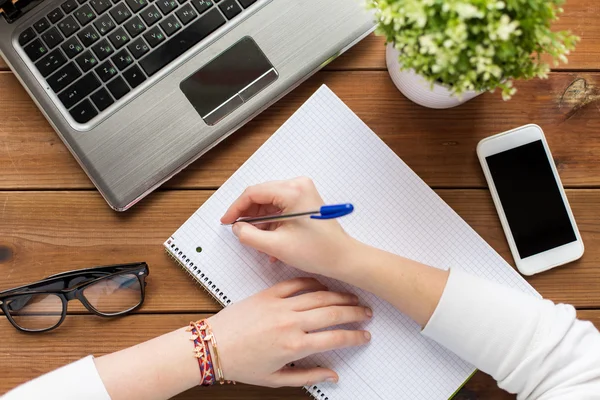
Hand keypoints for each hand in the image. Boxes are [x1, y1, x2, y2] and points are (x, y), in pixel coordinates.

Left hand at [207, 277, 371, 386]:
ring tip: (352, 298)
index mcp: (294, 346)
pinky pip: (296, 283)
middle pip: (333, 313)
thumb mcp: (276, 378)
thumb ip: (308, 376)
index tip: (365, 335)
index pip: (336, 338)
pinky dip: (313, 282)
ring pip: (319, 296)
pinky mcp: (268, 294)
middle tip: (366, 313)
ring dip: (339, 296)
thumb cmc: (241, 364)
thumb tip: (332, 376)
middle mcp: (291, 323)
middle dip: (355, 312)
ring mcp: (280, 305)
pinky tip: (323, 285)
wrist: (212, 346)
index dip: (356, 336)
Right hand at [220, 177, 354, 276]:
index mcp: (292, 191)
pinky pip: (280, 208)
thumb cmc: (318, 251)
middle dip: (248, 215)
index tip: (226, 221)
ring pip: (269, 203)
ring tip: (257, 241)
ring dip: (260, 222)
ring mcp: (303, 192)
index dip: (236, 208)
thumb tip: (237, 227)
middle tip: (238, 231)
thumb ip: (250, 236)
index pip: (253, 193)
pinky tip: (269, 242)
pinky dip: (271, 223)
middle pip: (261, 196)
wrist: (343, 258)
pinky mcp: (304, 201)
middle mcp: (298, 185)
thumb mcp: (277, 246)